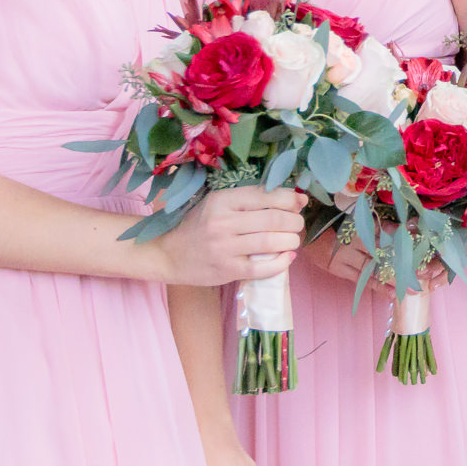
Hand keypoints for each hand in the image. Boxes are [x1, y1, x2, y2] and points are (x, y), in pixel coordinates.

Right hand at [155, 187, 305, 286]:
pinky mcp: (227, 270)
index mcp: (222, 200)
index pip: (266, 195)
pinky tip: (287, 257)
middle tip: (296, 224)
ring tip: (292, 240)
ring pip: (270, 242)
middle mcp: (223, 223)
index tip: (298, 204)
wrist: (168, 254)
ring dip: (291, 240)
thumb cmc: (199, 225)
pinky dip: (281, 263)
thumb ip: (254, 199)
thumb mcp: (219, 204)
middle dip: (294, 221)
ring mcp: (224, 248)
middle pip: (274, 219)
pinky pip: (262, 268)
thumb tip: (298, 199)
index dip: (290, 199)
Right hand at [301, 229, 446, 297]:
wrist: (303, 232)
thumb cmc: (332, 222)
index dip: (403, 239)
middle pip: (383, 254)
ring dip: (394, 280)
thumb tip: (405, 227)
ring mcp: (344, 258)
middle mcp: (352, 242)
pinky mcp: (338, 270)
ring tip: (414, 289)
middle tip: (426, 272)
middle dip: (405, 264)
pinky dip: (378, 287)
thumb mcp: (355, 217)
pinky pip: (361, 281)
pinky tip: (392, 294)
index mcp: (357, 225)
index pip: (385, 233)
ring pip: (374, 270)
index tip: (421, 243)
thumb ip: (378, 224)